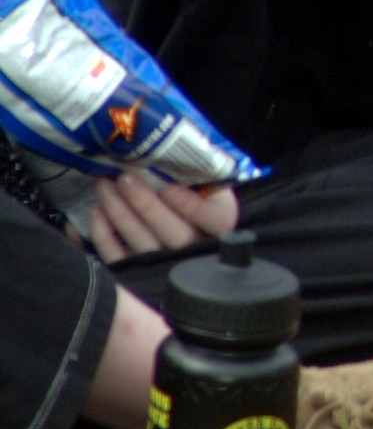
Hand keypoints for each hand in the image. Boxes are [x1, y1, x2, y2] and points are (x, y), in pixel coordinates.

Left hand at [87, 175, 239, 262]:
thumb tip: (171, 155)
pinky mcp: (137, 273)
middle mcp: (196, 248)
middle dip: (145, 205)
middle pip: (174, 234)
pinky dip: (104, 236)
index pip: (215, 221)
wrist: (176, 220)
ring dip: (120, 214)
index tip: (170, 189)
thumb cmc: (192, 193)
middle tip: (124, 179)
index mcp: (220, 222)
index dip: (192, 207)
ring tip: (104, 187)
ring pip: (143, 245)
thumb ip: (198, 173)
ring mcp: (167, 265)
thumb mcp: (206, 181)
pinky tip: (96, 212)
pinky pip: (119, 259)